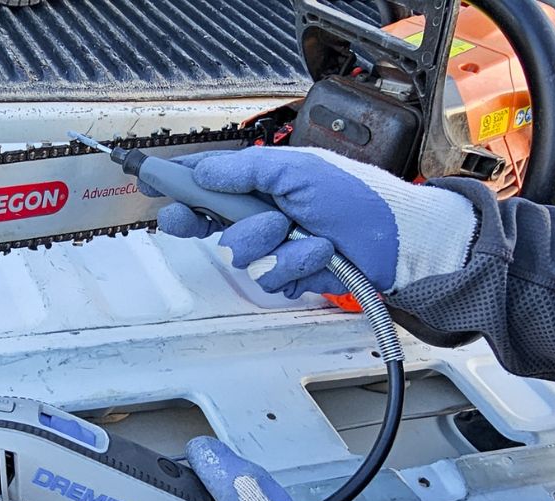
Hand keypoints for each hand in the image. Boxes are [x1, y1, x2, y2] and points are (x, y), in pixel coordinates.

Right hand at [148, 146, 477, 297]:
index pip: (209, 182)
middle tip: (237, 219)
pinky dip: (298, 264)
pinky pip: (270, 277)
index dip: (180, 186)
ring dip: (276, 243)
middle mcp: (264, 213)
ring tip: (307, 232)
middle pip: (214, 223)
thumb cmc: (359, 198)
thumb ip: (245, 168)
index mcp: (263, 181)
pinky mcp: (289, 275)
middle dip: (233, 222)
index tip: (153, 186)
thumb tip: (204, 171)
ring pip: (241, 254)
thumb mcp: (298, 169)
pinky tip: (321, 253)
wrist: (401, 242)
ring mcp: (275, 246)